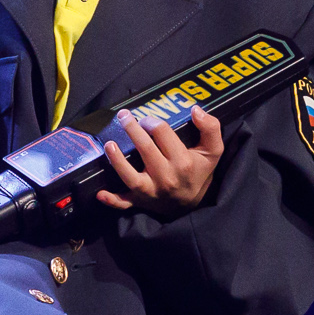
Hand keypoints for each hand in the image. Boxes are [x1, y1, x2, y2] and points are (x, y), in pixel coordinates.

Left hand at [97, 105, 223, 213]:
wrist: (193, 204)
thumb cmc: (199, 173)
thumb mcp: (213, 151)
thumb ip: (210, 128)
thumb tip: (195, 110)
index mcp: (183, 162)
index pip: (163, 133)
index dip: (153, 120)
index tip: (148, 118)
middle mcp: (166, 177)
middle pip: (145, 148)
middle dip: (132, 128)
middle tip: (123, 116)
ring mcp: (151, 191)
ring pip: (130, 176)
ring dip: (117, 160)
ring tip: (109, 144)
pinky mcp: (140, 201)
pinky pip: (123, 203)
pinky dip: (112, 200)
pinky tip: (100, 193)